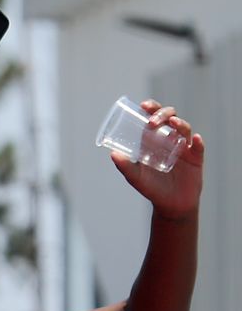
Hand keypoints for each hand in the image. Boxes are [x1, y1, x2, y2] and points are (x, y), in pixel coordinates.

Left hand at [111, 100, 204, 219]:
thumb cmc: (151, 188)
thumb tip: (112, 154)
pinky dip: (198, 142)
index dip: (151, 108)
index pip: (154, 118)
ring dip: (179, 123)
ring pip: (185, 129)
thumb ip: (125, 166)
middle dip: (163, 114)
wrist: (170, 205)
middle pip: (170, 117)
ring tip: (171, 123)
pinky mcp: (196, 159)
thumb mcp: (135, 177)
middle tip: (152, 121)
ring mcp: (184, 148)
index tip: (143, 105)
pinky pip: (199, 147)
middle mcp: (170, 139)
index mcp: (154, 139)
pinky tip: (194, 140)